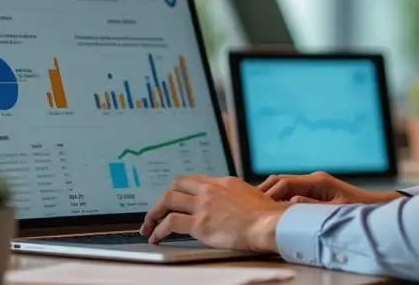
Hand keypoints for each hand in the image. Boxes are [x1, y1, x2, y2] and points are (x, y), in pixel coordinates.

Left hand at [139, 175, 284, 251]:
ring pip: (167, 201)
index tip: (175, 200)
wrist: (269, 224)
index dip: (180, 190)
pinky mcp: (200, 223)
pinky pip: (170, 223)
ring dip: (154, 214)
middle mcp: (210, 190)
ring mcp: (203, 205)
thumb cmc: (267, 215)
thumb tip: (233, 205)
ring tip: (149, 227)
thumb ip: (236, 197)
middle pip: (176, 186)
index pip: (193, 180)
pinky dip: (159, 230)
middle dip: (162, 199)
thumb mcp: (251, 196)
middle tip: (156, 211)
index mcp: (223, 182)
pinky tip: (156, 237)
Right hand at [258, 171, 400, 204]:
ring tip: (256, 209)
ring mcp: (313, 183)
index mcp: (317, 181)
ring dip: (271, 195)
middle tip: (249, 206)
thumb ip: (312, 206)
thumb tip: (292, 203)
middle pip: (280, 180)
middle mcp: (313, 179)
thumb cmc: (357, 209)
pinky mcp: (314, 190)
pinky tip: (272, 210)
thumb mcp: (334, 210)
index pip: (285, 182)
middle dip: (265, 192)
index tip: (258, 207)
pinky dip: (279, 198)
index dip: (269, 194)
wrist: (373, 206)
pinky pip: (291, 191)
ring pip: (284, 185)